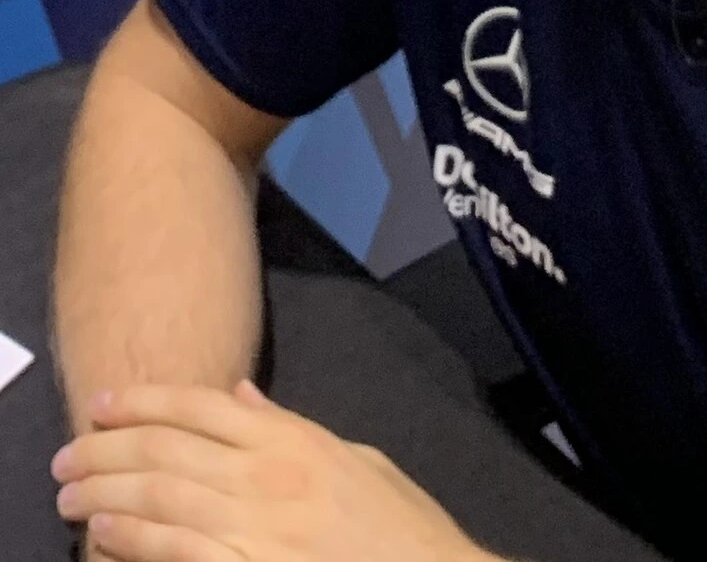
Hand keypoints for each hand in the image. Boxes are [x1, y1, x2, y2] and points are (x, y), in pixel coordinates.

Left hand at [53, 380, 489, 561]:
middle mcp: (271, 479)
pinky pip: (177, 552)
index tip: (105, 402)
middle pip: (169, 451)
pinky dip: (134, 541)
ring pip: (162, 500)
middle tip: (68, 453)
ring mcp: (258, 531)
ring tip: (72, 494)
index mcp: (298, 442)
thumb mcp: (357, 457)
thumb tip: (239, 396)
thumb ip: (291, 426)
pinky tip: (105, 536)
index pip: (204, 407)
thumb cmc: (402, 527)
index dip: (147, 401)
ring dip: (107, 494)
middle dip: (109, 448)